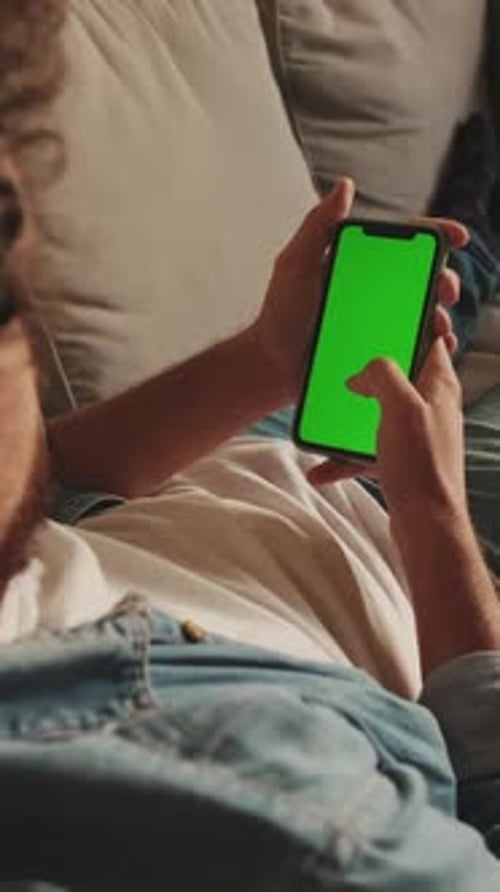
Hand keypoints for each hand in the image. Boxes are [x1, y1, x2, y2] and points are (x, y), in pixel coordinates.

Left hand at [253, 179, 467, 405]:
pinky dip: (430, 347)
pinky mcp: (379, 352)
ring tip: (436, 322)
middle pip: (422, 277)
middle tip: (445, 289)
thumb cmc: (279, 313)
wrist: (272, 364)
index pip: (403, 243)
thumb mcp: (295, 263)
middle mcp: (374, 290)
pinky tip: (433, 347)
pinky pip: (412, 346)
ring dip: (438, 314)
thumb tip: (346, 186)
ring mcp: (378, 321)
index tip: (454, 236)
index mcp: (359, 263)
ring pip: (422, 312)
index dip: (433, 235)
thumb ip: (318, 225)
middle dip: (443, 278)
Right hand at [308, 335, 467, 525]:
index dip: (418, 321)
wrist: (426, 525)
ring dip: (351, 414)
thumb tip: (361, 372)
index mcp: (438, 385)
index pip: (434, 340)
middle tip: (347, 358)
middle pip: (401, 375)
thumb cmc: (421, 464)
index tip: (394, 310)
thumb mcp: (401, 406)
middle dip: (373, 368)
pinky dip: (343, 458)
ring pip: (378, 414)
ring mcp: (414, 436)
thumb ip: (382, 375)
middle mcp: (430, 407)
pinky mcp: (400, 462)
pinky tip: (319, 468)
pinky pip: (366, 451)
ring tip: (327, 412)